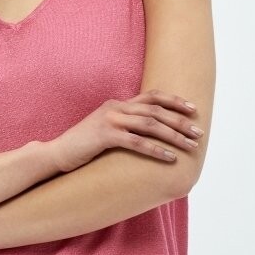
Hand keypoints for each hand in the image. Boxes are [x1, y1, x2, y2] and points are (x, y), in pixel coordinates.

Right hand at [47, 91, 202, 174]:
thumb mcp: (106, 130)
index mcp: (117, 104)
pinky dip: (156, 150)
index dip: (174, 100)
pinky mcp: (105, 136)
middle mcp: (115, 107)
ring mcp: (110, 120)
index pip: (152, 96)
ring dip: (174, 136)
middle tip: (198, 132)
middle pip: (156, 110)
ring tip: (190, 146)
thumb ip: (125, 126)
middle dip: (181, 121)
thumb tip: (148, 134)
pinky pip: (137, 142)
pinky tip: (170, 157)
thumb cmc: (83, 147)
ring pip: (151, 125)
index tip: (193, 109)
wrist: (56, 154)